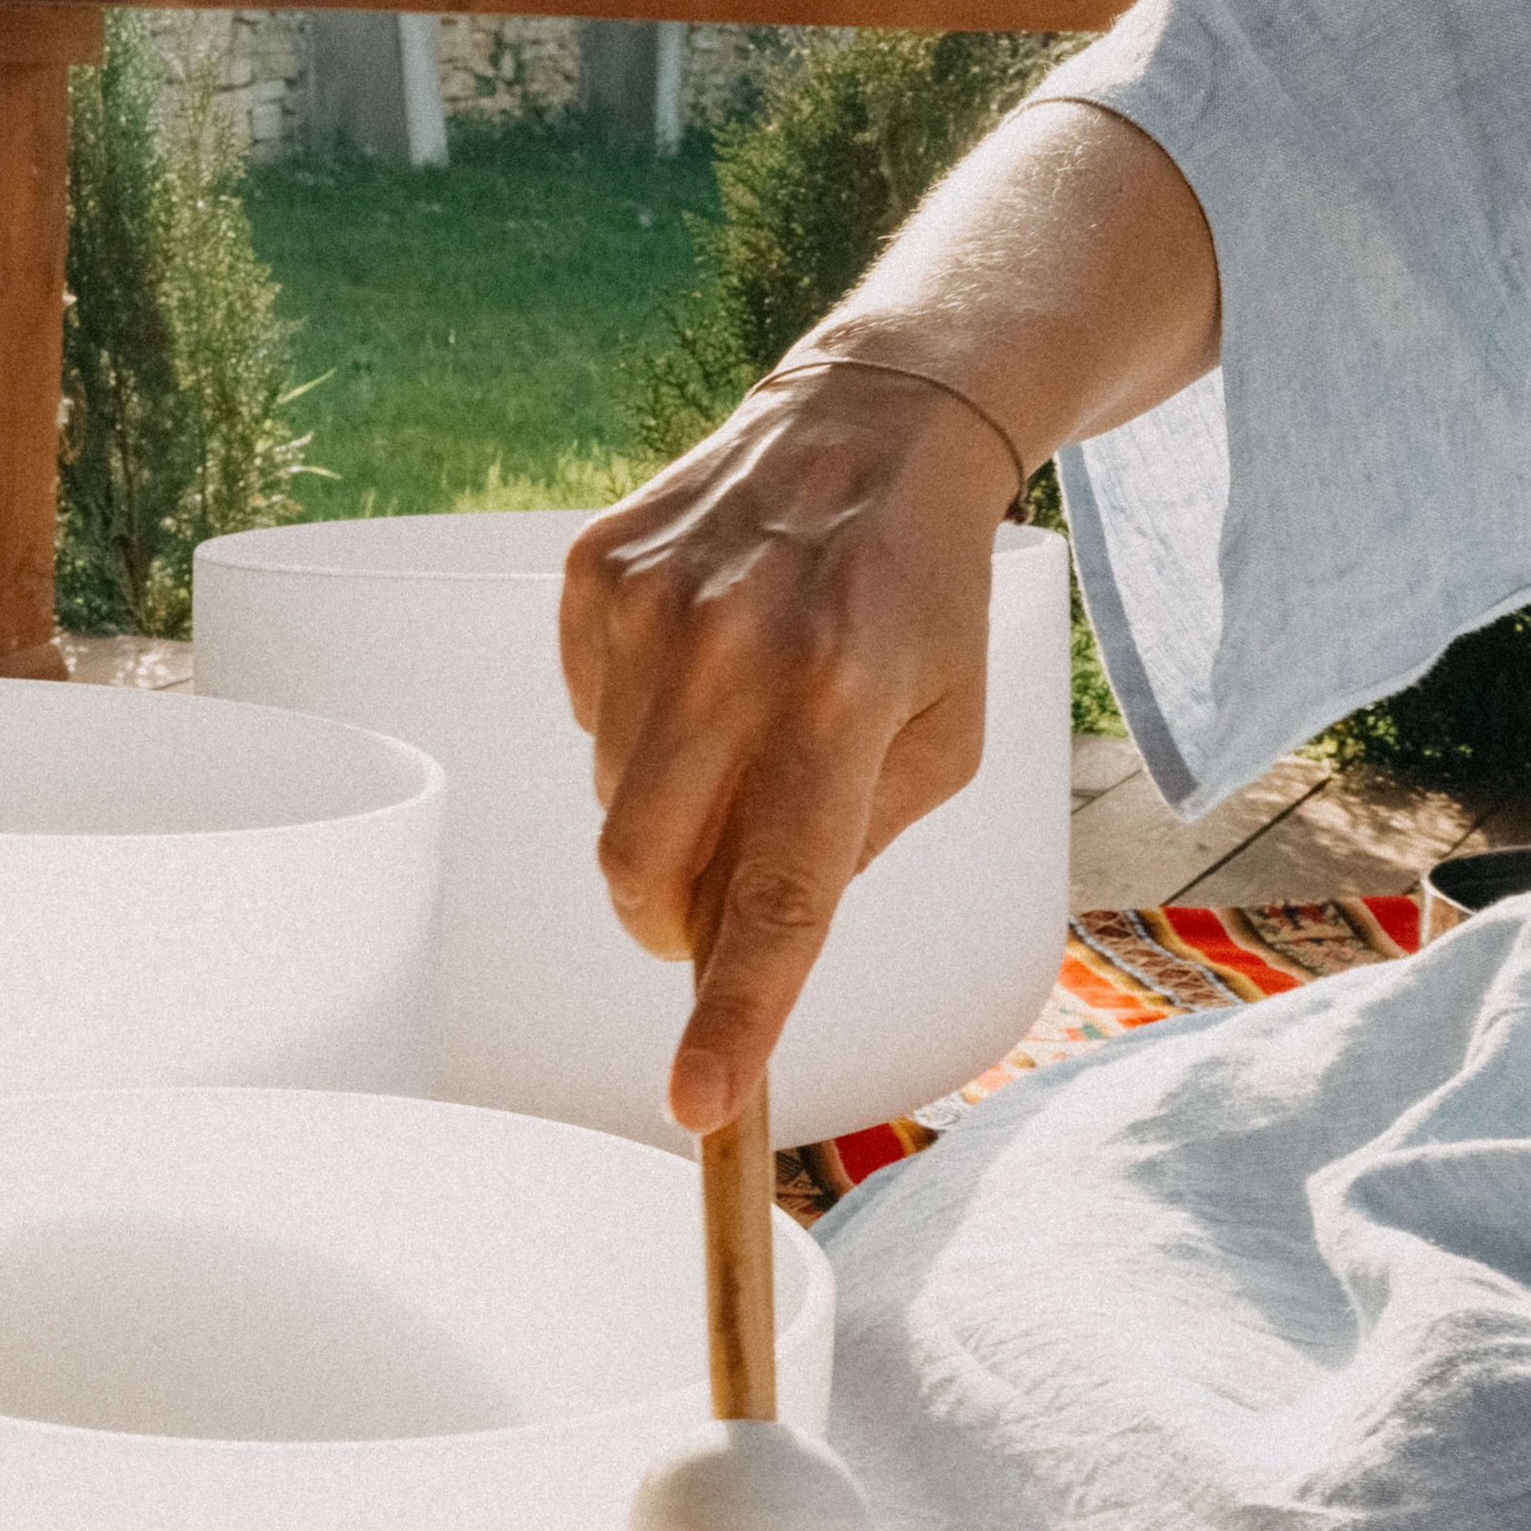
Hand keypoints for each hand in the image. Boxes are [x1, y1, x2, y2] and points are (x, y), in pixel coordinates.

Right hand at [561, 361, 1021, 1136]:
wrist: (873, 427)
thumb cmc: (922, 604)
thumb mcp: (946, 738)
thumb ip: (852, 847)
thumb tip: (738, 936)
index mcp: (844, 706)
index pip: (777, 897)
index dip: (733, 1013)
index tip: (699, 1103)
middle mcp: (737, 653)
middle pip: (643, 867)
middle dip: (669, 922)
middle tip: (715, 899)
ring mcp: (653, 606)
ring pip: (610, 798)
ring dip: (664, 808)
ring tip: (738, 726)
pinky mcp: (597, 571)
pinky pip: (584, 715)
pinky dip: (635, 725)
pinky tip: (700, 662)